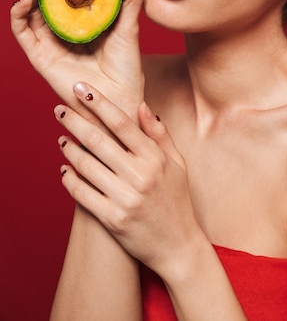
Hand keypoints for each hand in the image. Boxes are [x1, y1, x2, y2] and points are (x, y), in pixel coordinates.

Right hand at [11, 0, 143, 119]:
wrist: (121, 98)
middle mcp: (64, 28)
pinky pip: (22, 33)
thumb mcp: (130, 25)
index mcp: (84, 18)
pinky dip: (19, 14)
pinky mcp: (40, 57)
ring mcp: (50, 41)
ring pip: (31, 9)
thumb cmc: (127, 66)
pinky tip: (24, 0)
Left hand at [54, 82, 201, 277]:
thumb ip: (160, 134)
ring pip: (87, 166)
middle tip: (60, 109)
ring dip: (69, 149)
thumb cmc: (177, 199)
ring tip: (61, 139)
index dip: (99, 103)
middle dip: (75, 121)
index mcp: (155, 158)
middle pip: (99, 140)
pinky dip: (70, 180)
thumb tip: (142, 106)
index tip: (81, 89)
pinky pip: (83, 195)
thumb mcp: (177, 163)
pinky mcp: (113, 219)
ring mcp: (126, 199)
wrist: (178, 246)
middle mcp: (141, 176)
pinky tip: (64, 171)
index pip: (121, 123)